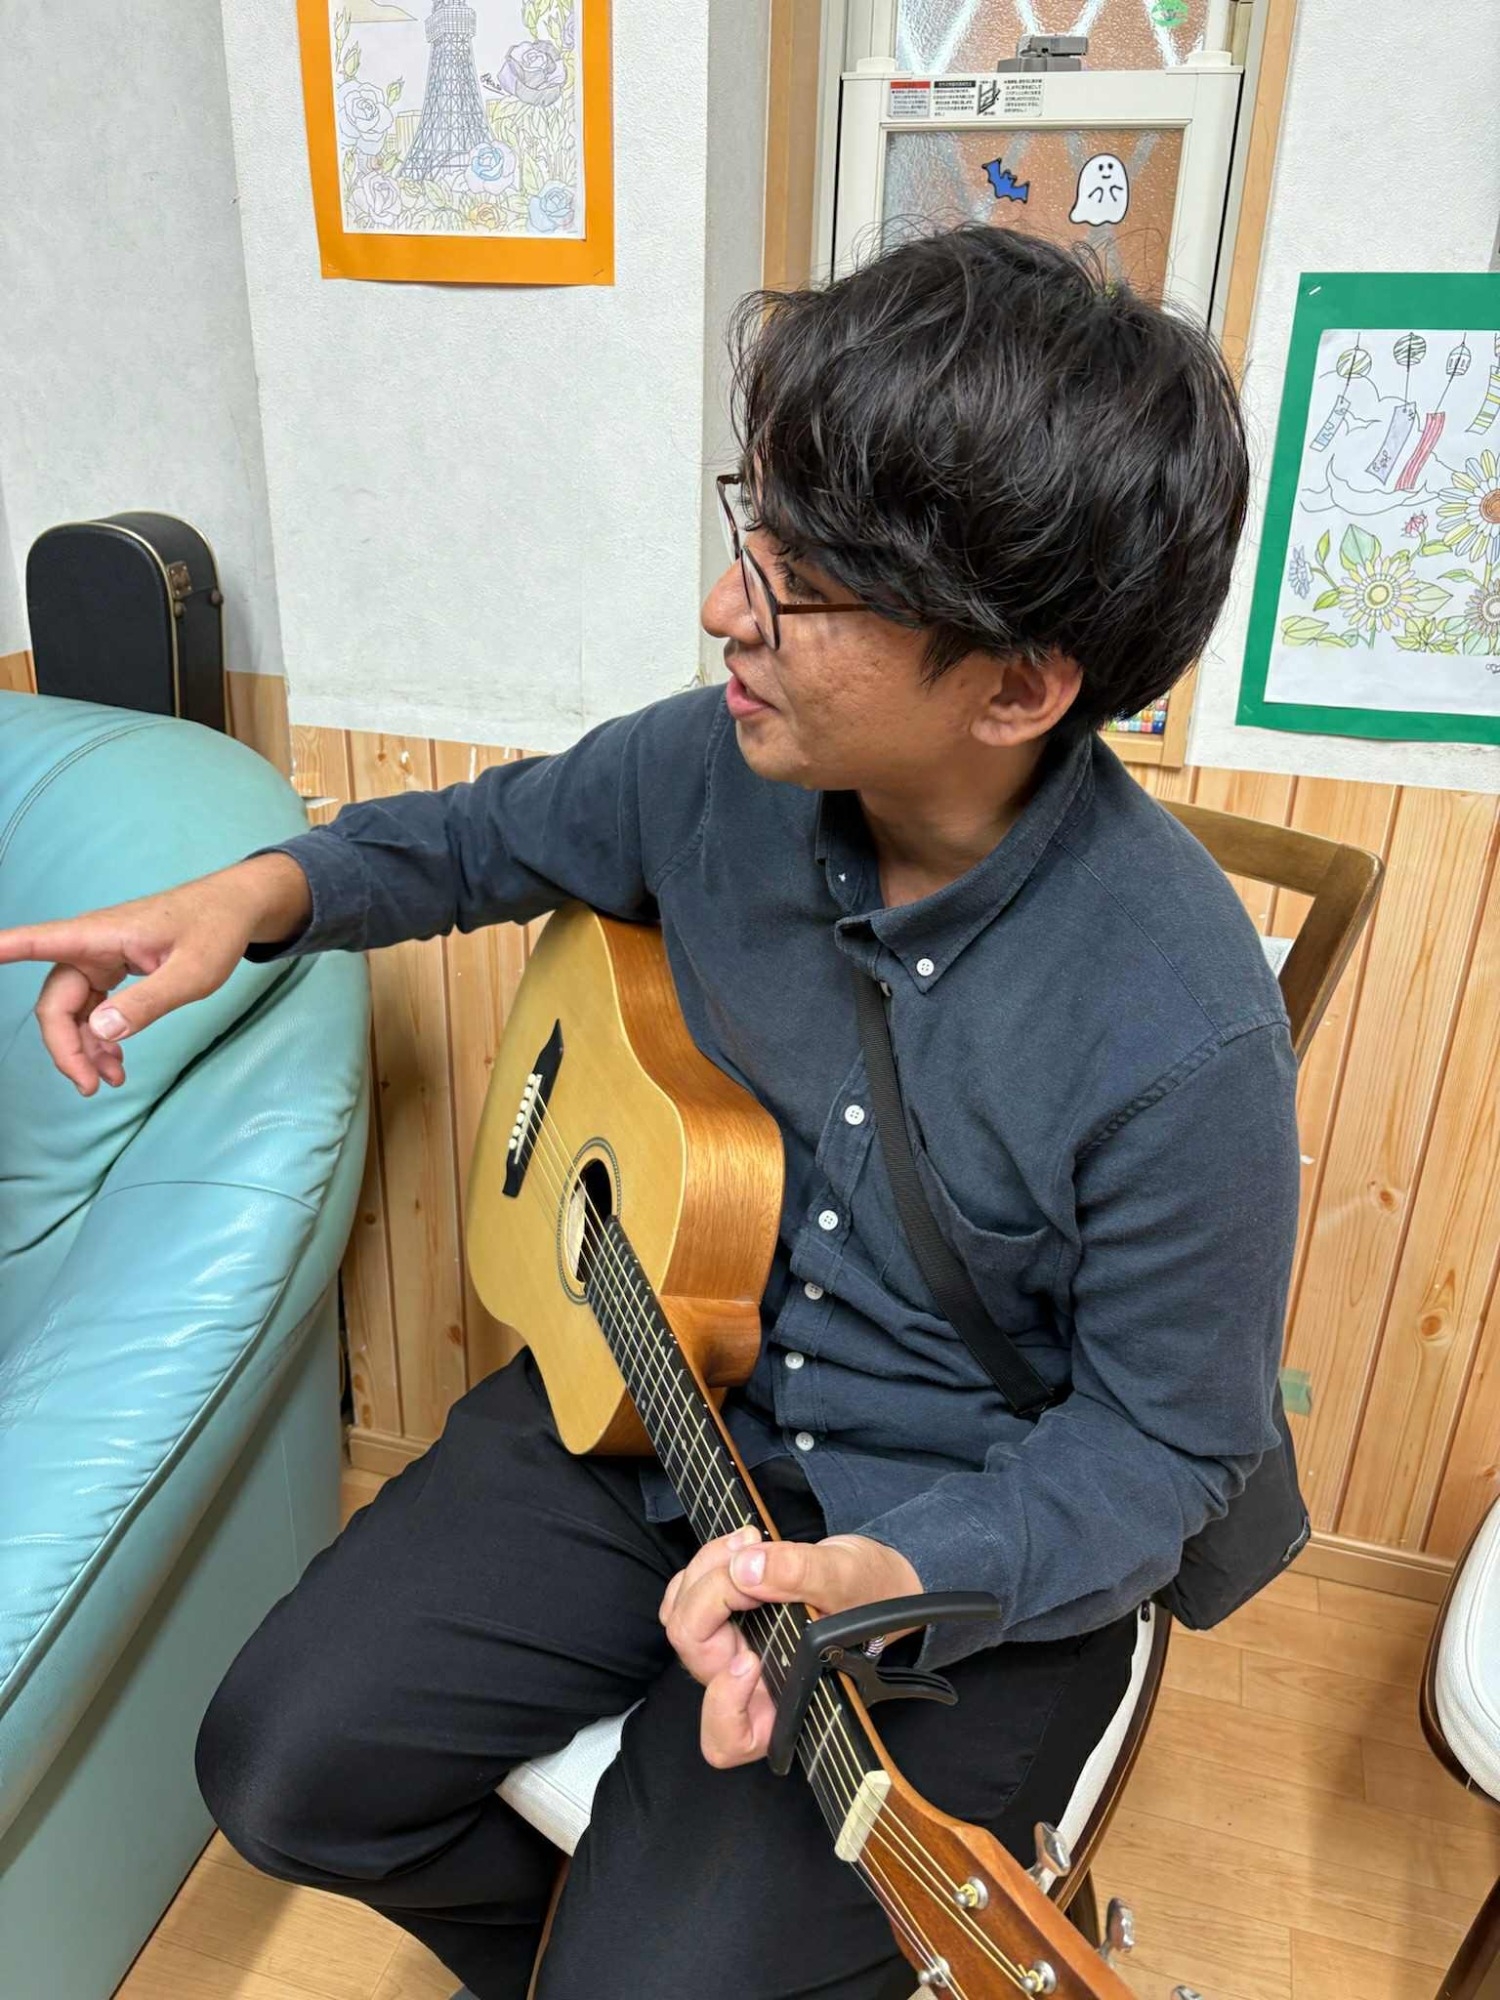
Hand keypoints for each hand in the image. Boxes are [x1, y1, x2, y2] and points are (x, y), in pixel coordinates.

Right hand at [0, 853, 311, 1094]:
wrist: (235, 909)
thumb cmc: (215, 930)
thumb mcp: (193, 973)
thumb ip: (149, 1002)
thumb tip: (100, 1030)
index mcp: (100, 935)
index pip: (37, 942)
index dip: (3, 950)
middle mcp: (89, 946)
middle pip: (55, 1002)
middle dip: (65, 1047)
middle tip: (90, 1087)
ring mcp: (98, 959)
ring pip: (72, 1012)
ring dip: (83, 1049)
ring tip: (110, 1081)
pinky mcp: (110, 970)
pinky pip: (91, 1010)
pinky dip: (99, 1038)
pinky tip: (115, 1061)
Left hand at [660, 1526, 923, 1769]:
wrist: (871, 1578)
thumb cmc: (869, 1594)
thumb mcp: (846, 1579)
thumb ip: (799, 1574)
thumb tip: (745, 1569)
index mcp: (783, 1705)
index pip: (730, 1738)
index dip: (724, 1705)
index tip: (750, 1661)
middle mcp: (749, 1687)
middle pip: (697, 1657)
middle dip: (711, 1596)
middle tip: (750, 1556)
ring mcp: (730, 1652)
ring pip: (683, 1622)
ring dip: (704, 1573)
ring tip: (749, 1542)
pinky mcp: (721, 1620)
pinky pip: (685, 1599)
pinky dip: (703, 1567)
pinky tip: (739, 1546)